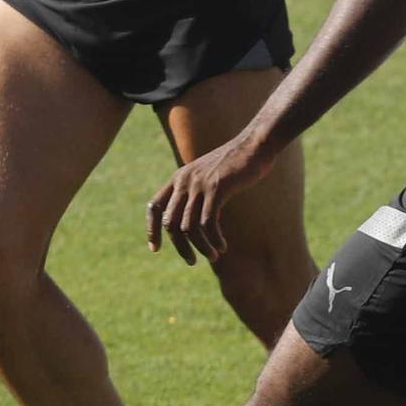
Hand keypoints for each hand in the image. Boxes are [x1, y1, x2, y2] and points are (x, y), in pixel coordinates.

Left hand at [146, 137, 272, 264]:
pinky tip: (222, 246)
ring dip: (200, 247)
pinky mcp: (216, 188)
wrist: (254, 145)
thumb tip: (191, 222)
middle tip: (192, 261)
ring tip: (213, 256)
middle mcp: (184, 181)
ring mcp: (199, 184)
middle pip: (171, 223)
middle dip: (180, 246)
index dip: (152, 229)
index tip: (155, 248)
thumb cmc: (234, 164)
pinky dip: (213, 239)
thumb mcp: (208, 177)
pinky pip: (208, 223)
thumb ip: (197, 194)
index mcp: (179, 178)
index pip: (154, 206)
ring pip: (189, 227)